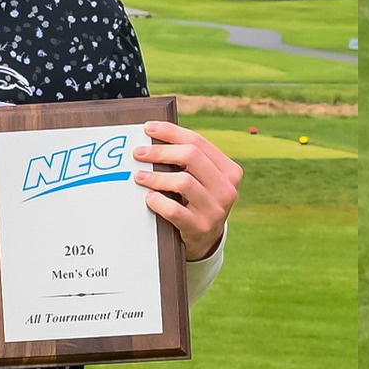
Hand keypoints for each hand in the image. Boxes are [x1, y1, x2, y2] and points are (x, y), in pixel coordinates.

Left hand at [132, 121, 241, 260]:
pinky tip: (149, 198)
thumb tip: (154, 137)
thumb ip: (189, 161)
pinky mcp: (200, 228)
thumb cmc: (197, 201)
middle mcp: (227, 189)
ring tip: (139, 176)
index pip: (198, 142)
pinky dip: (158, 201)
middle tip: (139, 153)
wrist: (205, 240)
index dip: (171, 132)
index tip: (148, 128)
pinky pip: (174, 210)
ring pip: (183, 182)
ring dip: (156, 177)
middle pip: (191, 156)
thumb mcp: (203, 180)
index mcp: (230, 171)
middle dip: (160, 152)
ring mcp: (215, 210)